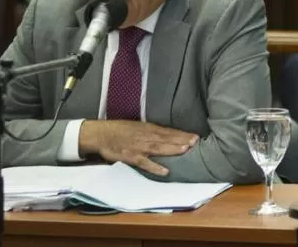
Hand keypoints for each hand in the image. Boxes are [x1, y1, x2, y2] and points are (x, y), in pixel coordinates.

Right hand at [78, 120, 198, 176]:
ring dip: (172, 149)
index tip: (195, 136)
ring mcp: (139, 147)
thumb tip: (168, 134)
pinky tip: (165, 171)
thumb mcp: (138, 126)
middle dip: (181, 140)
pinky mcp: (131, 157)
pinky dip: (155, 167)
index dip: (182, 134)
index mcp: (149, 129)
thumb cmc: (120, 130)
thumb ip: (152, 131)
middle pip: (167, 138)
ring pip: (159, 148)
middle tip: (195, 141)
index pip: (169, 131)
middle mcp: (146, 137)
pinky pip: (145, 163)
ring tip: (185, 150)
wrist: (101, 134)